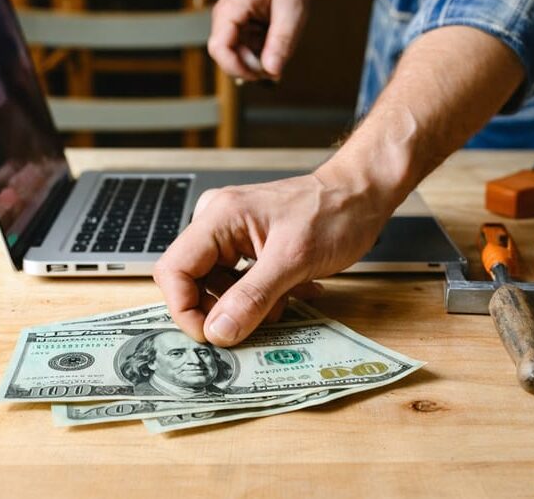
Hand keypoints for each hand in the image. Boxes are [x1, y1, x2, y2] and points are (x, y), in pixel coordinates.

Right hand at [154, 169, 389, 346]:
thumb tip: (217, 332)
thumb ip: (252, 297)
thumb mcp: (294, 260)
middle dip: (224, 309)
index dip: (185, 309)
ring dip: (250, 305)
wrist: (360, 196)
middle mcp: (217, 223)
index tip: (212, 337)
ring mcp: (231, 235)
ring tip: (286, 299)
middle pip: (193, 281)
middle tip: (258, 321)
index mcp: (218, 217)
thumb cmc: (333, 212)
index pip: (173, 270)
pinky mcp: (247, 246)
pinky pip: (239, 282)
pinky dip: (262, 295)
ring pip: (218, 287)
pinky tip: (293, 290)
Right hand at [208, 0, 311, 79]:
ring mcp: (235, 18)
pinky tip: (276, 37)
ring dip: (259, 57)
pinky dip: (263, 47)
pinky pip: (248, 42)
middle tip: (277, 65)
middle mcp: (227, 15)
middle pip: (228, 54)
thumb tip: (273, 72)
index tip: (260, 75)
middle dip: (252, 65)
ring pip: (239, 51)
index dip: (236, 68)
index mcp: (231, 9)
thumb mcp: (290, 9)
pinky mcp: (244, 19)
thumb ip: (281, 42)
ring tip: (279, 46)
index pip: (219, 49)